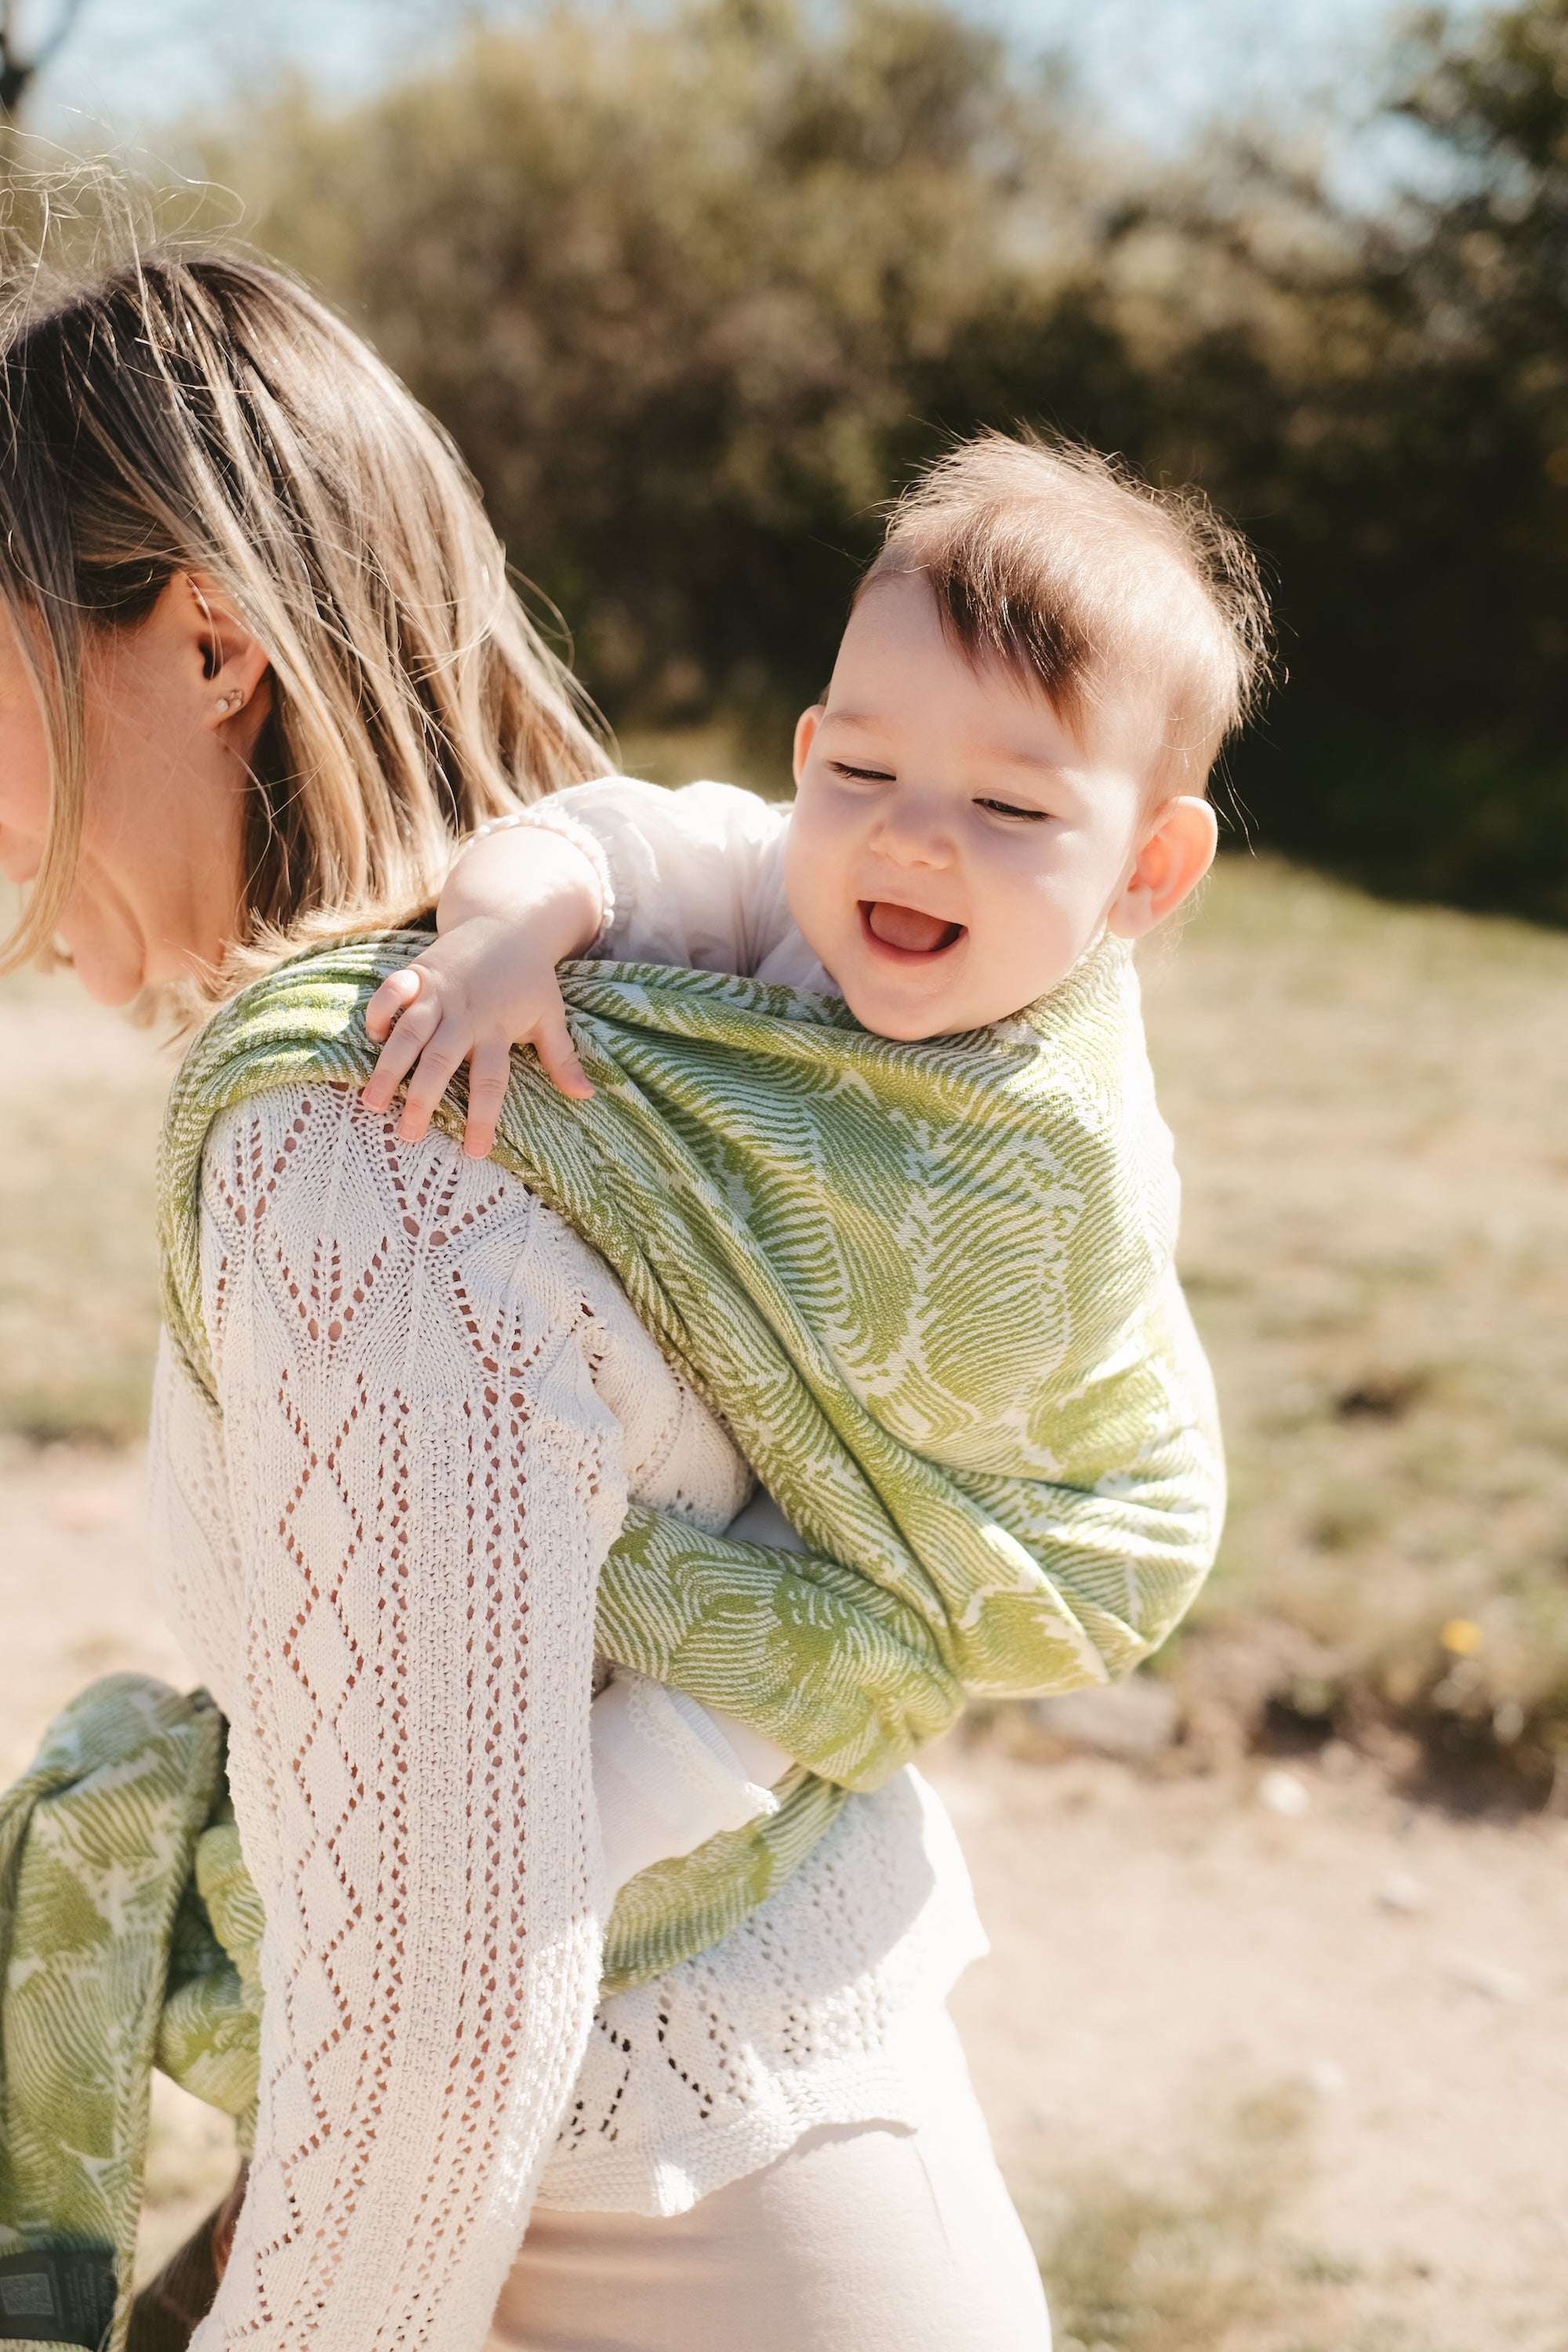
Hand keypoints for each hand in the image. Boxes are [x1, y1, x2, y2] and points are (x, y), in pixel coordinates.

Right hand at [364, 916, 592, 1157]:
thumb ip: (562, 1058)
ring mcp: (439, 991)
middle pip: (440, 1060)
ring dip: (389, 1066)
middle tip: (407, 1136)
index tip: (474, 1153)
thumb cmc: (530, 977)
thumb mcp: (550, 1015)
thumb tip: (587, 1096)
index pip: (491, 1081)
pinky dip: (381, 1011)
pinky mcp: (420, 971)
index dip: (483, 1118)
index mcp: (497, 1029)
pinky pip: (394, 990)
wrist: (510, 918)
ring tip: (372, 1102)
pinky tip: (371, 1037)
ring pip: (409, 1031)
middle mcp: (465, 1013)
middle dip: (421, 1098)